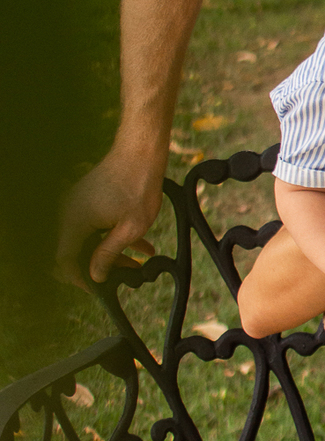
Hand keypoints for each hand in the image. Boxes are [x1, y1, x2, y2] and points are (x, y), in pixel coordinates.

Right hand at [57, 148, 165, 286]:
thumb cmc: (139, 187)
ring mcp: (79, 203)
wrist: (142, 151)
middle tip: (124, 277)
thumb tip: (94, 275)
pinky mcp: (90, 198)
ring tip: (138, 264)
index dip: (79, 278)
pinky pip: (97, 225)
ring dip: (111, 252)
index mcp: (74, 220)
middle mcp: (70, 212)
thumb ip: (109, 254)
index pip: (65, 259)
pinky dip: (115, 236)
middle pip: (77, 249)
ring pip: (90, 238)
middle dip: (99, 266)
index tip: (98, 289)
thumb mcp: (130, 228)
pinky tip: (143, 247)